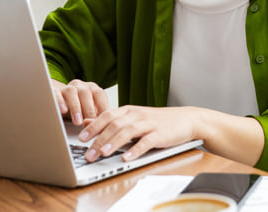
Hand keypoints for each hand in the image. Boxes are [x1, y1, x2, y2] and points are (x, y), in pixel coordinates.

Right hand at [51, 79, 109, 125]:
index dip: (103, 107)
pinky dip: (60, 102)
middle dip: (89, 109)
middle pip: (86, 93)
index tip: (104, 120)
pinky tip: (63, 111)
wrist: (60, 102)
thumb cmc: (79, 108)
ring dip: (75, 107)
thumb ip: (95, 117)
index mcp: (91, 88)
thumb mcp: (89, 112)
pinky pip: (56, 94)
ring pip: (71, 92)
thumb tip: (102, 128)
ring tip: (77, 122)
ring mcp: (67, 88)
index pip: (100, 94)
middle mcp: (80, 86)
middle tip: (89, 123)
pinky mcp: (54, 92)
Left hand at [77, 105, 198, 162]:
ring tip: (102, 154)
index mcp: (128, 110)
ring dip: (113, 143)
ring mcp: (149, 124)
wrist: (186, 119)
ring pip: (127, 132)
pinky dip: (135, 150)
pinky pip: (146, 142)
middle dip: (99, 139)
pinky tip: (127, 157)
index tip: (81, 138)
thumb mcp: (134, 117)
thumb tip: (89, 123)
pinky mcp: (160, 134)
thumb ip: (113, 120)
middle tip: (88, 153)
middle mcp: (137, 115)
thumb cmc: (158, 121)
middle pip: (114, 125)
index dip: (93, 126)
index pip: (107, 115)